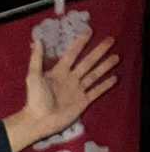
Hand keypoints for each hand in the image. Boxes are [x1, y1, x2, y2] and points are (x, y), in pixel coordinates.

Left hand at [4, 32, 118, 151]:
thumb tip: (38, 41)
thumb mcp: (34, 76)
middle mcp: (70, 79)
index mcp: (59, 72)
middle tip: (110, 40)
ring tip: (116, 57)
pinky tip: (114, 78)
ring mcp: (77, 90)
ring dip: (105, 66)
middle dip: (99, 51)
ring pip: (94, 75)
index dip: (80, 43)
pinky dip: (105, 85)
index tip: (89, 31)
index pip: (72, 54)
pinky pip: (96, 92)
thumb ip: (37, 59)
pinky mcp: (83, 102)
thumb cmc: (35, 99)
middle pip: (87, 62)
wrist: (40, 120)